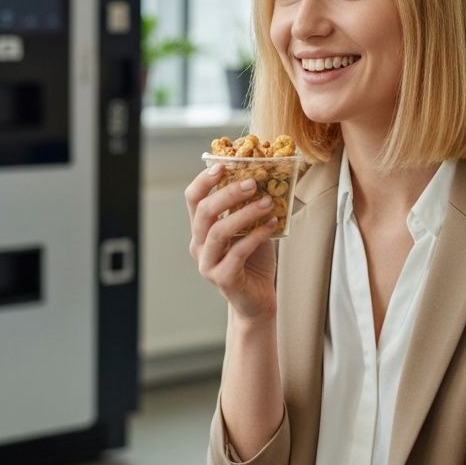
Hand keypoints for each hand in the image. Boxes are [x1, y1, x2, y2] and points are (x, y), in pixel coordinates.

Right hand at [185, 165, 277, 319]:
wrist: (258, 300)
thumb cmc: (254, 262)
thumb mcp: (248, 229)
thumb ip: (247, 208)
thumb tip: (261, 175)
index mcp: (201, 230)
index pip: (193, 199)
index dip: (204, 180)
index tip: (222, 164)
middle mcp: (199, 245)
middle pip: (204, 212)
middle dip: (228, 193)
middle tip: (253, 182)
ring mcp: (207, 263)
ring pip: (219, 231)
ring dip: (245, 213)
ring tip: (268, 202)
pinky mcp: (222, 278)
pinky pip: (238, 252)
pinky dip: (256, 235)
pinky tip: (272, 225)